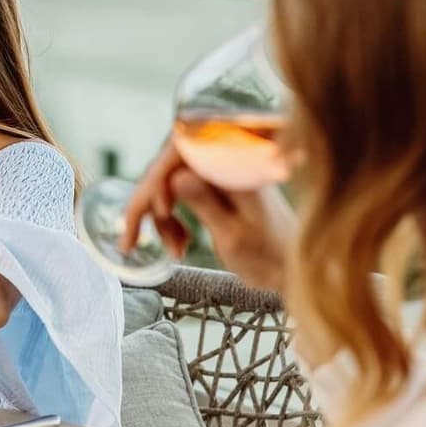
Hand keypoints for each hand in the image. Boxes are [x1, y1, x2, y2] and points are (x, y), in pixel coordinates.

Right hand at [121, 141, 296, 293]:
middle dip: (148, 203)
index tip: (157, 214)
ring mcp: (218, 174)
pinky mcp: (214, 187)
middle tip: (132, 240)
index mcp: (235, 170)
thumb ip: (206, 203)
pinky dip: (172, 218)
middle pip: (168, 167)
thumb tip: (176, 177)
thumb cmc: (270, 258)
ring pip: (169, 182)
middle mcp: (225, 164)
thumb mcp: (233, 236)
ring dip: (161, 216)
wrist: (293, 271)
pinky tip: (179, 243)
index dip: (159, 181)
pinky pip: (179, 192)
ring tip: (173, 250)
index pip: (181, 155)